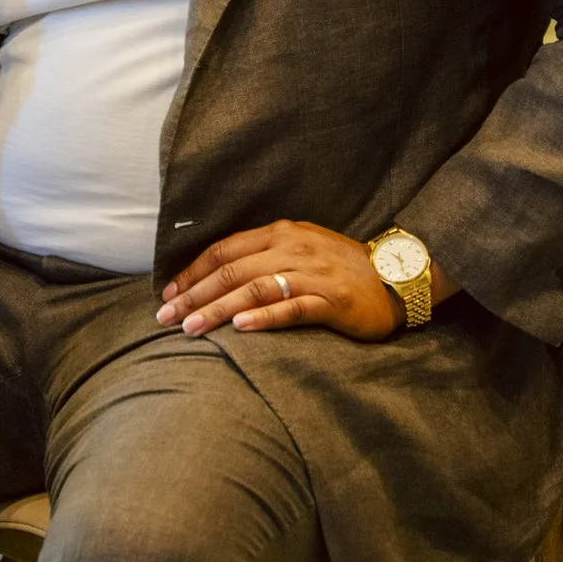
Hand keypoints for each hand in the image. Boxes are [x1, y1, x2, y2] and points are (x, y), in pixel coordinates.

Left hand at [157, 220, 402, 340]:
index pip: (224, 250)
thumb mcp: (300, 249)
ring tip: (191, 328)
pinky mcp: (332, 300)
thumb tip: (216, 276)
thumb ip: (264, 256)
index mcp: (281, 233)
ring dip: (218, 309)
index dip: (192, 272)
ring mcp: (313, 274)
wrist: (396, 277)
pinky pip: (292, 308)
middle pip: (232, 271)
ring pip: (254, 289)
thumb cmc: (342, 267)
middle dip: (194, 295)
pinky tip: (241, 328)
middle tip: (165, 317)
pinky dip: (264, 317)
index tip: (168, 294)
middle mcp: (293, 249)